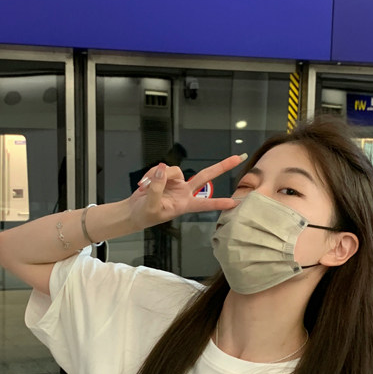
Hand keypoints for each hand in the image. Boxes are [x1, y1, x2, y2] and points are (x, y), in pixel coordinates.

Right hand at [126, 155, 243, 230]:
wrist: (133, 212)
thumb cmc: (144, 215)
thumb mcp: (151, 206)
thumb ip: (157, 188)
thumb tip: (162, 169)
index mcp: (184, 205)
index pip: (205, 204)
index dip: (219, 203)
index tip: (235, 203)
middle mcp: (184, 192)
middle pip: (205, 176)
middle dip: (222, 166)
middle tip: (238, 158)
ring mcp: (175, 183)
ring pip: (173, 170)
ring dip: (157, 176)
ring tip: (144, 188)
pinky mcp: (165, 176)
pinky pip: (160, 168)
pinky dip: (150, 174)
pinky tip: (142, 185)